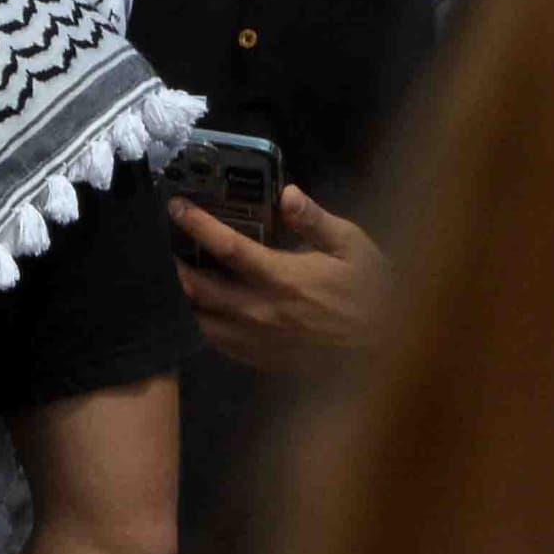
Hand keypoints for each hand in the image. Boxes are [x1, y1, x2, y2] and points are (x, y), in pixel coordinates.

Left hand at [171, 185, 384, 373]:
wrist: (392, 353)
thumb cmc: (373, 293)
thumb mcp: (354, 247)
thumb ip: (316, 220)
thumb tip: (286, 192)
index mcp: (284, 278)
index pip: (227, 247)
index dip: (196, 224)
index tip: (175, 205)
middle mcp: (264, 311)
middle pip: (200, 287)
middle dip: (173, 264)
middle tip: (161, 243)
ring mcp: (261, 341)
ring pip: (202, 320)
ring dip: (182, 298)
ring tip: (172, 275)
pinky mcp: (265, 361)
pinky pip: (219, 344)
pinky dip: (202, 325)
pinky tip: (200, 309)